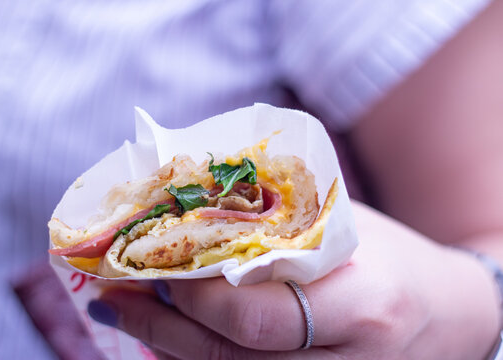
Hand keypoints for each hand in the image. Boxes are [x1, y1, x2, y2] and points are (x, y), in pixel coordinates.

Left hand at [89, 201, 499, 358]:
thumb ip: (279, 223)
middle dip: (163, 328)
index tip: (148, 266)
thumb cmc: (392, 257)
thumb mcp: (347, 226)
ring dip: (168, 348)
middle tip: (112, 294)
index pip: (258, 318)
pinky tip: (162, 344)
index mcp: (363, 304)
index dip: (195, 298)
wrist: (448, 313)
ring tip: (121, 314)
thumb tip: (197, 205)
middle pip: (234, 358)